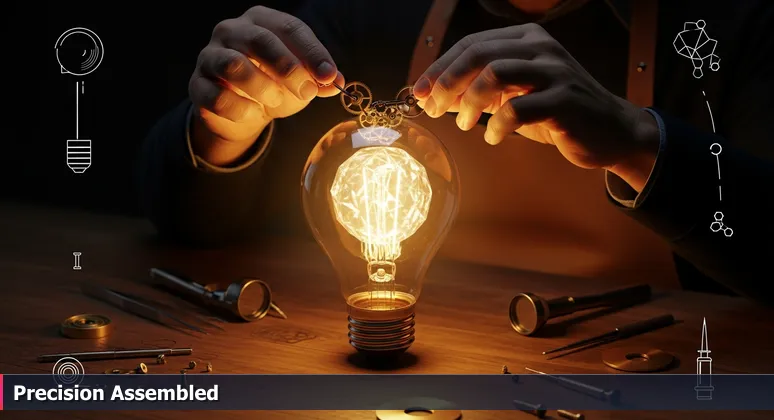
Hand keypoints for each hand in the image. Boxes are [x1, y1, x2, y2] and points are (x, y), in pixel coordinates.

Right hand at [189, 6, 343, 164]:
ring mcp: (210, 56)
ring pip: (234, 65)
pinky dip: (241, 109)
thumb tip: (337, 82)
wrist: (240, 112)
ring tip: (276, 101)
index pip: (289, 27)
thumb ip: (319, 80)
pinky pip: (217, 96)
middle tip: (307, 92)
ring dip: (263, 88)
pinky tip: (255, 114)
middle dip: (289, 68)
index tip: (330, 75)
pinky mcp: (198, 86)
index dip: (312, 52)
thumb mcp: (300, 81)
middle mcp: (231, 31)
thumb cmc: (273, 86)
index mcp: (261, 21)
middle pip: (260, 40)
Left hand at [412, 24, 659, 190]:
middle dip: (447, 81)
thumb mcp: (514, 96)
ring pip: (495, 73)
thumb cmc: (556, 113)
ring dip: (470, 101)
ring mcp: (555, 71)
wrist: (610, 132)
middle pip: (479, 53)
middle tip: (433, 108)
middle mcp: (540, 48)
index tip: (419, 92)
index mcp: (526, 40)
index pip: (472, 44)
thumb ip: (479, 92)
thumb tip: (433, 96)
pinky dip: (497, 125)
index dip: (441, 67)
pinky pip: (518, 109)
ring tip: (465, 125)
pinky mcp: (565, 100)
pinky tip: (492, 137)